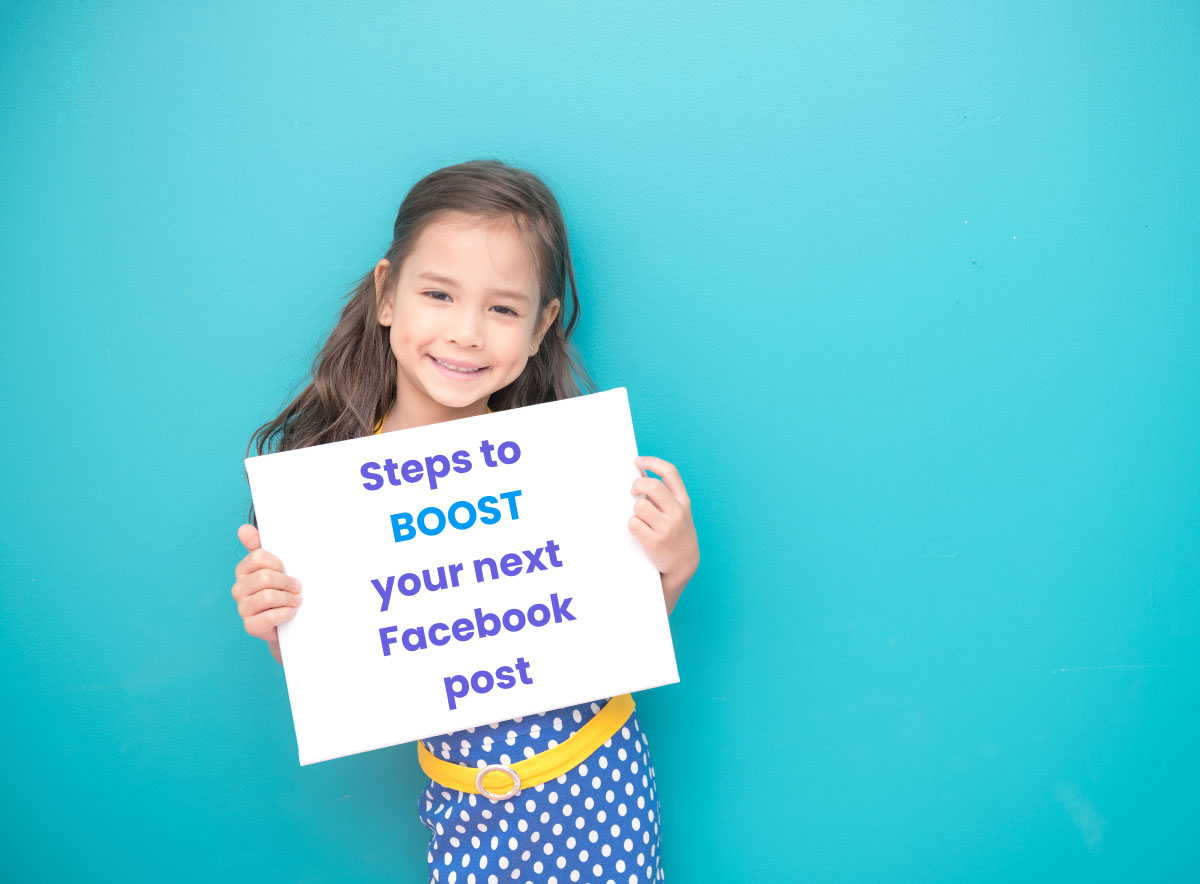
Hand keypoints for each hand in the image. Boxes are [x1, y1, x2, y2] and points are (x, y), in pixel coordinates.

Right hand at [231, 524, 302, 649]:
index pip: (259, 556)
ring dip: (288, 599)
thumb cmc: (280, 589)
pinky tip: (290, 613)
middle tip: (297, 587)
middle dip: (287, 582)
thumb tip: (244, 528)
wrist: (285, 621)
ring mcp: (243, 608)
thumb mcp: (274, 566)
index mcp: (243, 570)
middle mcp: (238, 589)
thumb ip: (260, 546)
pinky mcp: (250, 626)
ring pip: (268, 596)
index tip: (286, 569)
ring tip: (296, 601)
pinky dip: (286, 614)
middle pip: (265, 577)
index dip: (278, 563)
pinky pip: (270, 617)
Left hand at [628, 455, 698, 615]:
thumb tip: (641, 473)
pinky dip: (633, 525)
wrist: (683, 565)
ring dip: (635, 511)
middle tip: (632, 492)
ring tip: (640, 518)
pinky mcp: (655, 541)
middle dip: (637, 485)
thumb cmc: (677, 534)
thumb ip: (664, 495)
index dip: (652, 462)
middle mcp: (677, 512)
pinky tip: (640, 531)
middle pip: (652, 486)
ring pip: (639, 506)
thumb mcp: (678, 511)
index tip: (638, 461)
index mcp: (683, 501)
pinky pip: (633, 524)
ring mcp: (667, 527)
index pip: (670, 472)